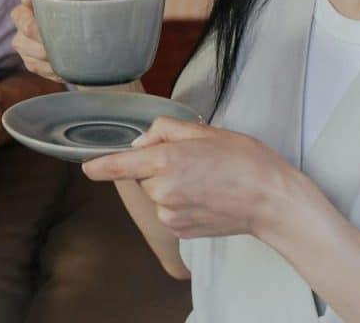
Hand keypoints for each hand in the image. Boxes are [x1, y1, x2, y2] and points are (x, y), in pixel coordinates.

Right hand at [10, 0, 96, 82]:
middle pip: (21, 20)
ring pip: (25, 46)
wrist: (100, 47)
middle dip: (32, 29)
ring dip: (44, 52)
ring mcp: (26, 39)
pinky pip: (35, 65)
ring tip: (63, 55)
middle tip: (49, 38)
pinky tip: (64, 67)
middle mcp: (28, 15)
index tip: (32, 0)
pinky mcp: (31, 60)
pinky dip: (50, 68)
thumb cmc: (92, 13)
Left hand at [81, 117, 298, 239]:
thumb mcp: (204, 131)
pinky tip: (205, 198)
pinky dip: (180, 204)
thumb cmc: (244, 161)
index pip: (119, 165)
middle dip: (156, 167)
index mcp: (166, 160)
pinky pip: (169, 211)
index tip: (87, 167)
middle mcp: (162, 190)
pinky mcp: (180, 231)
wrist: (271, 200)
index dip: (100, 166)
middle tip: (192, 161)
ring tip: (204, 181)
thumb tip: (141, 142)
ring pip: (156, 195)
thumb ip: (165, 129)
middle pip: (141, 176)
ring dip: (169, 186)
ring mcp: (170, 214)